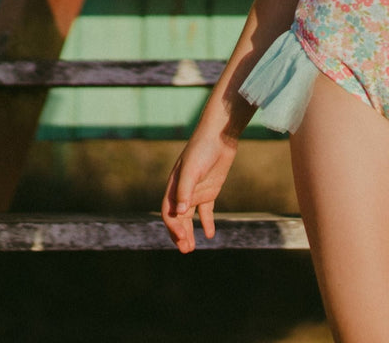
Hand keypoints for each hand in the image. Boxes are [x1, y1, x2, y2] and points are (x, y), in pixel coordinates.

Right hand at [161, 131, 238, 253]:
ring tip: (192, 248)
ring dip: (190, 232)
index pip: (169, 213)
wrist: (219, 137)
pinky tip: (209, 234)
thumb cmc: (202, 150)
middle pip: (178, 219)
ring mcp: (196, 192)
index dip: (173, 227)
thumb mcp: (192, 169)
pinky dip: (207, 223)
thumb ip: (185, 190)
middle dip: (180, 235)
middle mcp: (183, 192)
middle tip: (186, 250)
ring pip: (190, 218)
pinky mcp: (210, 191)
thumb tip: (180, 213)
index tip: (182, 237)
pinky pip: (206, 211)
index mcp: (173, 188)